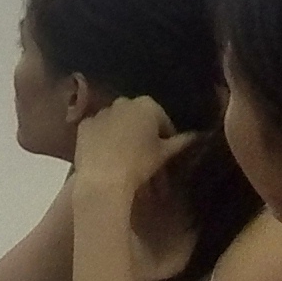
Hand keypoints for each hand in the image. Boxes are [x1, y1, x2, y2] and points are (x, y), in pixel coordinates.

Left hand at [71, 94, 192, 199]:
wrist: (103, 178)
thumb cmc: (139, 163)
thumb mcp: (164, 154)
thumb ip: (181, 142)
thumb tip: (197, 135)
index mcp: (147, 105)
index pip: (162, 120)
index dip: (166, 137)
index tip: (166, 153)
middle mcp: (122, 102)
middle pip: (138, 118)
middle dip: (144, 133)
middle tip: (147, 155)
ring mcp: (101, 112)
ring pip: (117, 122)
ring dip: (123, 134)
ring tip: (126, 157)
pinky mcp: (84, 125)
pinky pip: (99, 130)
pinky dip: (104, 139)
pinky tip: (107, 156)